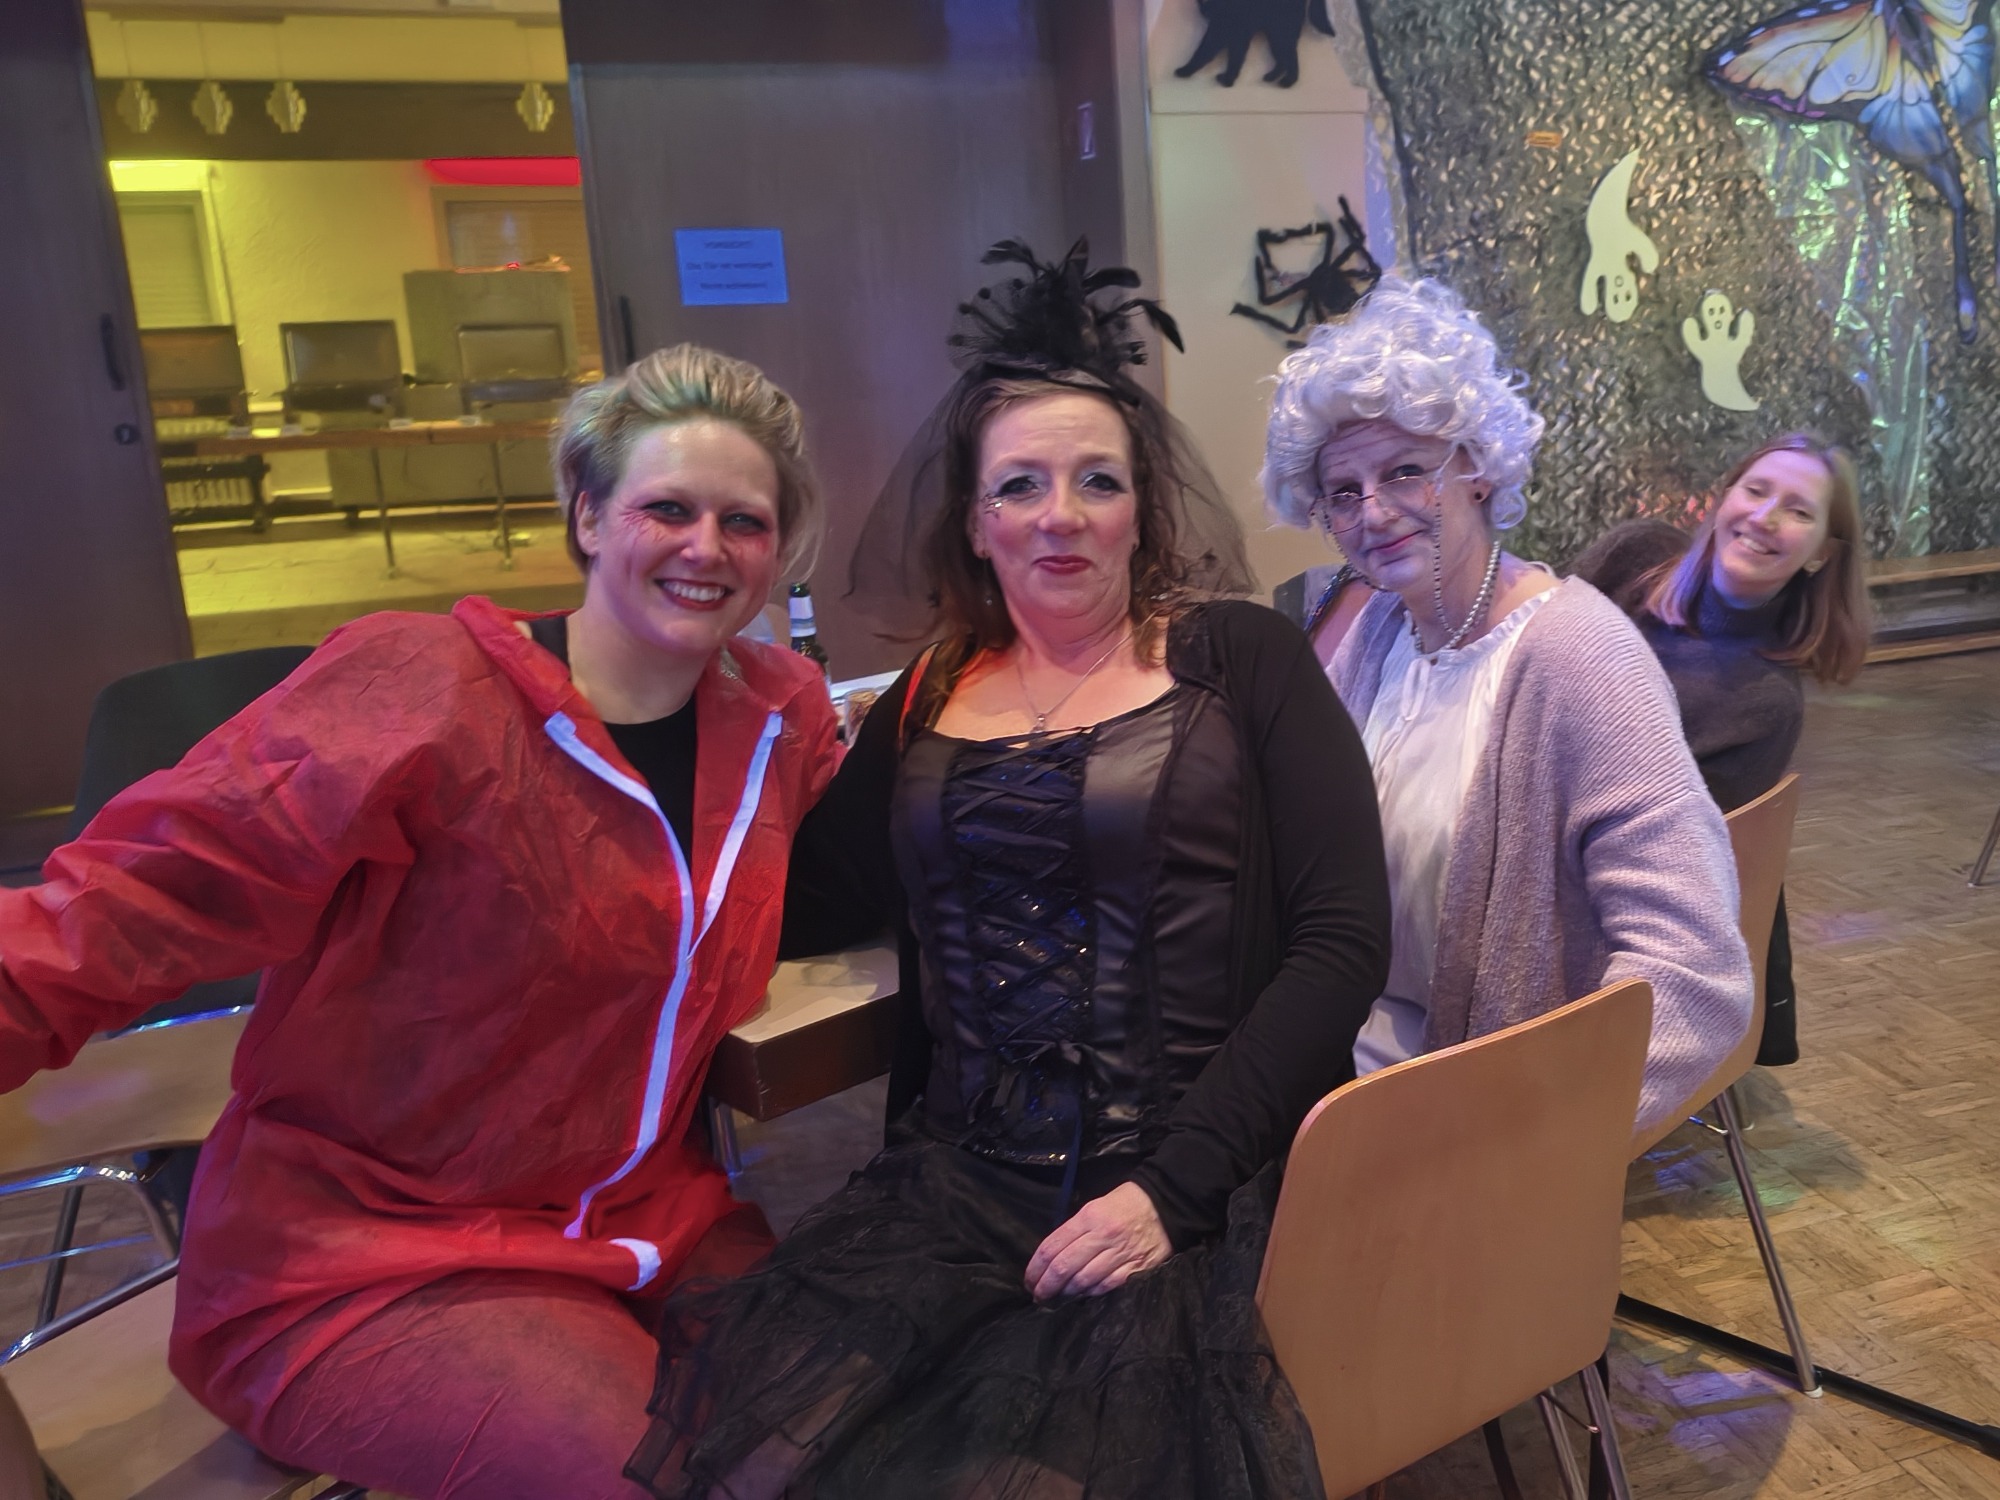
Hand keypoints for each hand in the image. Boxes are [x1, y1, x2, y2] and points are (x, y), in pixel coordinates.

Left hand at [1024, 1181, 1170, 1302]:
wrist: (1166, 1205)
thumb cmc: (1125, 1203)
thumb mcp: (1095, 1206)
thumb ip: (1076, 1230)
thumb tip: (1054, 1256)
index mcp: (1089, 1217)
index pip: (1053, 1246)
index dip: (1036, 1268)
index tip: (1029, 1279)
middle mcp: (1103, 1236)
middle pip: (1064, 1267)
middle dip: (1046, 1285)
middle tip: (1038, 1295)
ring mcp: (1120, 1254)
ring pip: (1084, 1280)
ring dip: (1066, 1293)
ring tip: (1056, 1298)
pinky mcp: (1137, 1268)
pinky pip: (1106, 1286)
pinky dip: (1090, 1293)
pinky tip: (1081, 1296)